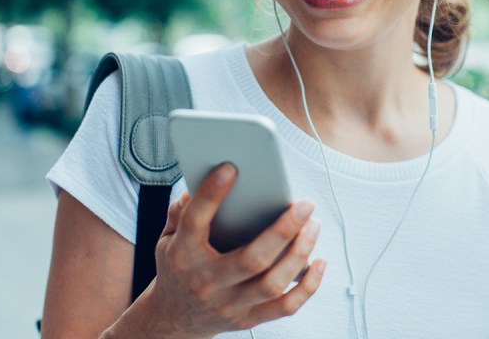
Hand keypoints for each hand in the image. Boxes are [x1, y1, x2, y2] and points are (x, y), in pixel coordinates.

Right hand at [138, 163, 326, 337]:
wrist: (171, 318)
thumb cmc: (177, 266)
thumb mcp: (167, 237)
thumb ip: (181, 210)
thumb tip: (203, 180)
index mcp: (183, 254)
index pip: (195, 221)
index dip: (211, 194)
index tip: (231, 167)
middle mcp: (207, 282)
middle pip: (251, 259)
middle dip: (283, 230)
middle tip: (305, 204)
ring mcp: (228, 304)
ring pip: (272, 284)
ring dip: (300, 254)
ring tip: (314, 225)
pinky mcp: (247, 320)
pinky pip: (285, 307)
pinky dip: (308, 286)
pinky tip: (320, 262)